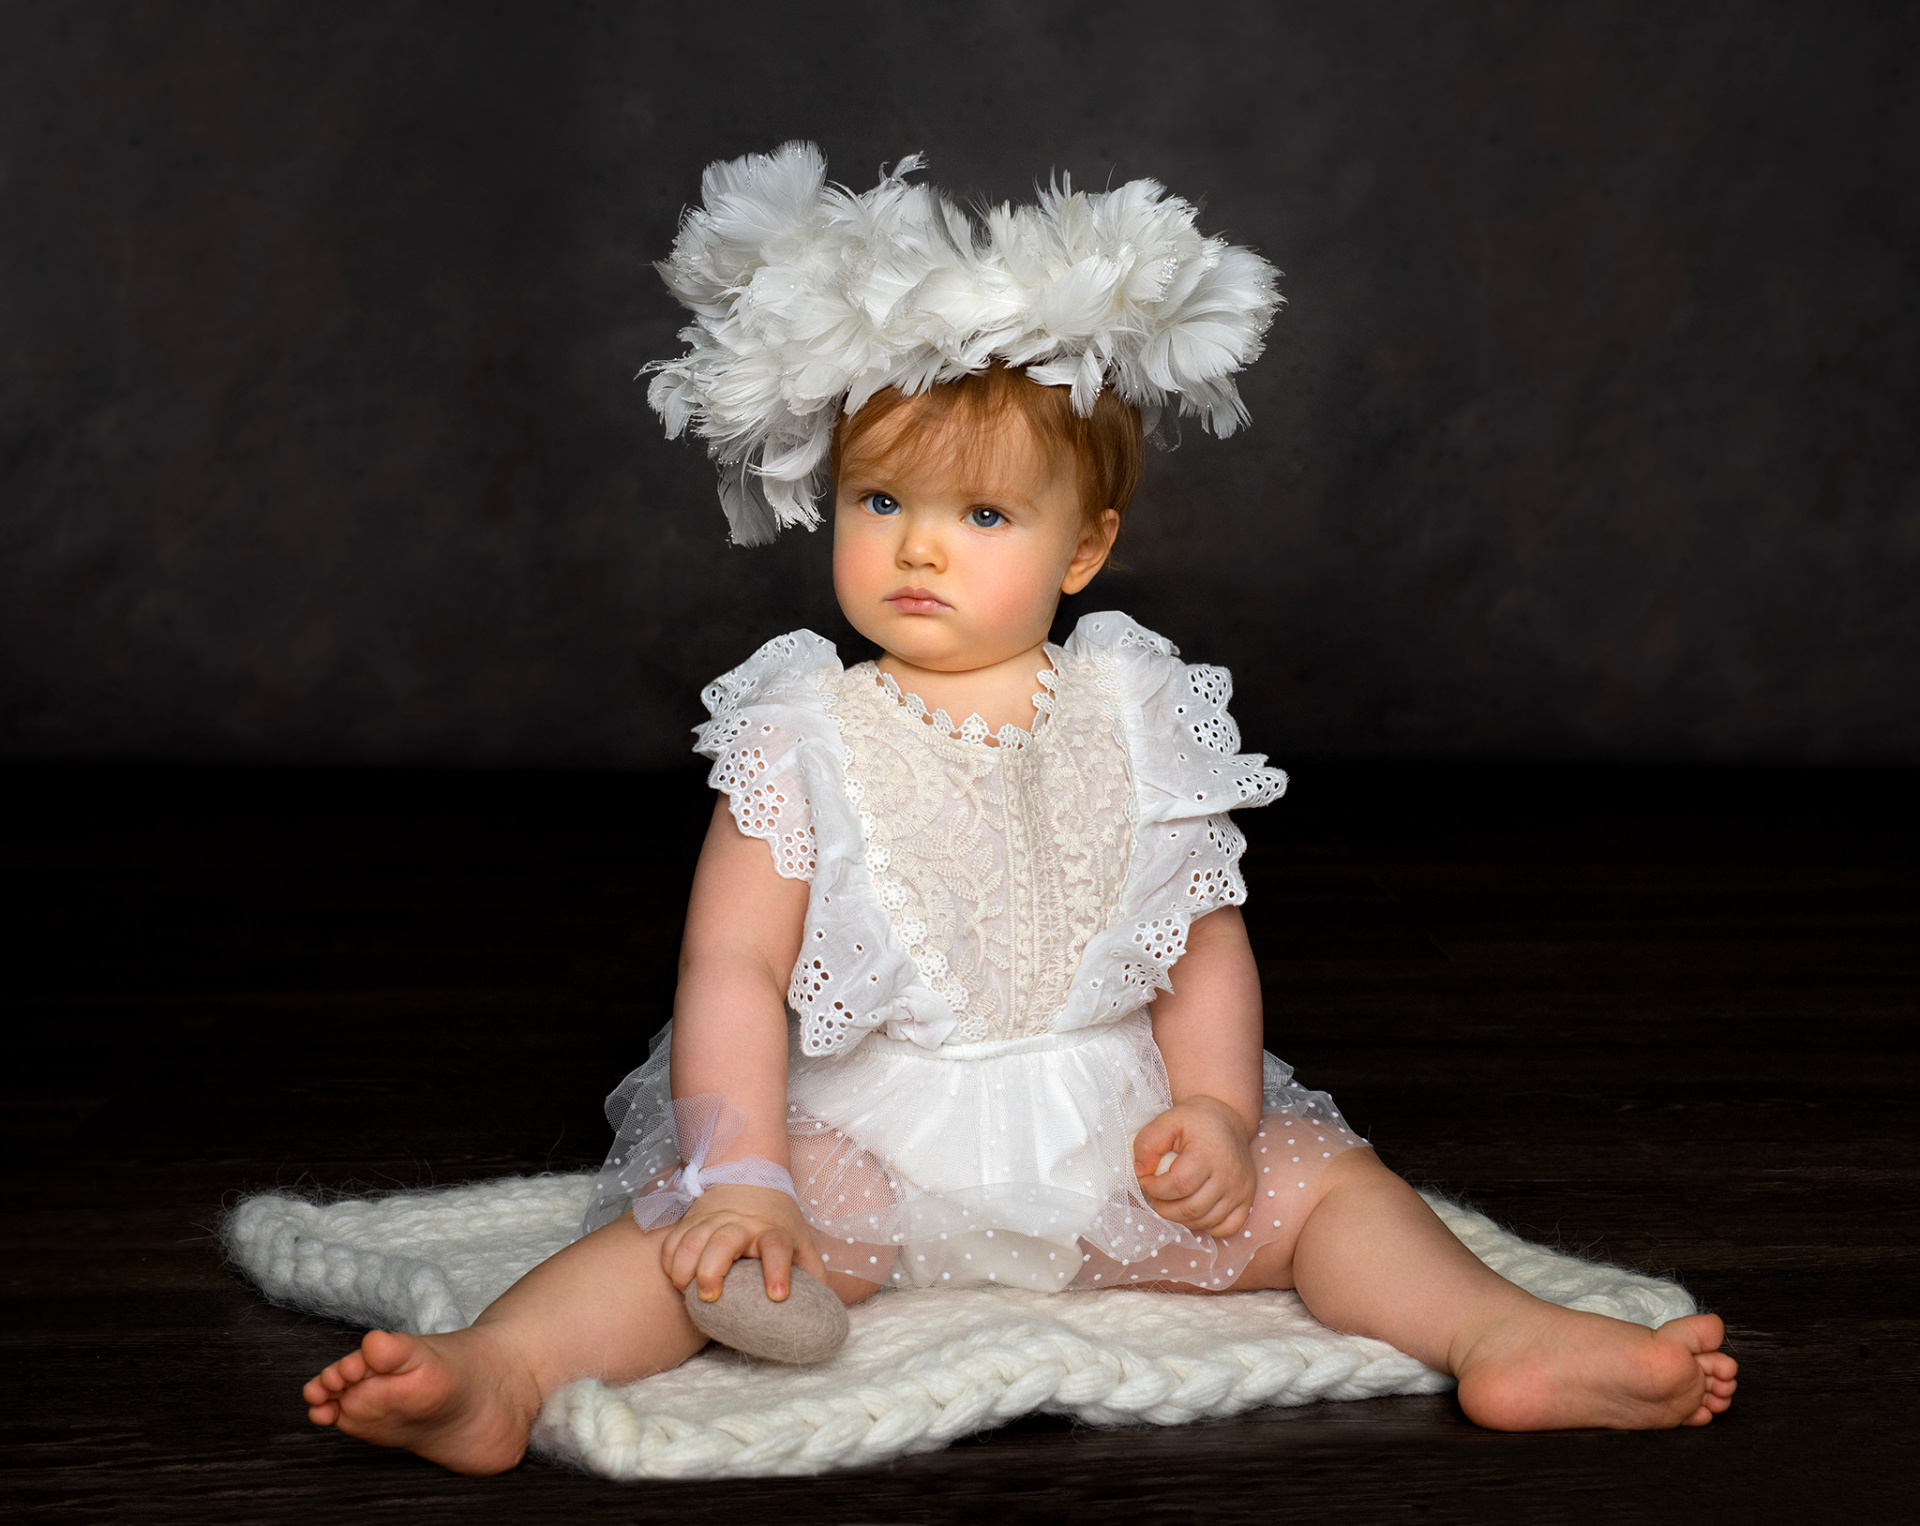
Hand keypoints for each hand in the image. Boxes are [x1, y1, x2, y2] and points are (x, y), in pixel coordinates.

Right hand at [660, 1183, 825, 1303]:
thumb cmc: (776, 1222)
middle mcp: (742, 1223)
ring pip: (692, 1240)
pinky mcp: (690, 1221)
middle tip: (710, 1296)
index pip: (778, 1246)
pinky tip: (675, 1280)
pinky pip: (672, 1242)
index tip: (778, 1297)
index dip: (778, 1270)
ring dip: (685, 1268)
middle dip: (713, 1269)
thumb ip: (812, 1275)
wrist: (749, 1178)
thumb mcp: (802, 1243)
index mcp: (773, 1230)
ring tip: (687, 1292)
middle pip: (725, 1240)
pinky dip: (670, 1262)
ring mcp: (713, 1220)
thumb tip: (821, 1314)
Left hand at [1133, 1096, 1255, 1237]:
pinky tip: (1193, 1209)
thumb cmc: (1194, 1122)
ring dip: (1181, 1218)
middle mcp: (1229, 1174)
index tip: (1146, 1180)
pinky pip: (1226, 1228)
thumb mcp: (1167, 1121)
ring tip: (1171, 1200)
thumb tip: (1141, 1172)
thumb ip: (1148, 1144)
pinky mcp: (1248, 1200)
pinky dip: (1206, 1225)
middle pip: (1191, 1208)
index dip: (1156, 1189)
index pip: (1179, 1185)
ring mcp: (1241, 1190)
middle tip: (1156, 1194)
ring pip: (1206, 1221)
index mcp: (1209, 1153)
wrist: (1226, 1121)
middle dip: (1164, 1207)